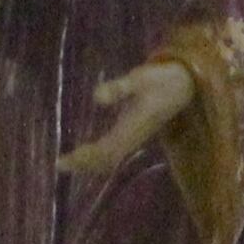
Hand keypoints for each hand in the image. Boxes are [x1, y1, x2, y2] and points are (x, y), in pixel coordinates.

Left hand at [54, 53, 198, 179]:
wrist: (183, 85)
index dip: (85, 158)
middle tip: (60, 164)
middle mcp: (132, 137)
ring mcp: (134, 137)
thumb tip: (96, 97)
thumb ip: (118, 88)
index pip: (105, 150)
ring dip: (90, 164)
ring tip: (68, 164)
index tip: (65, 160)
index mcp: (132, 127)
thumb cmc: (160, 79)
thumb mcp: (139, 79)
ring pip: (110, 159)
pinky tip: (85, 153)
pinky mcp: (134, 133)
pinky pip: (114, 152)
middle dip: (83, 165)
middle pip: (105, 160)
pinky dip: (98, 157)